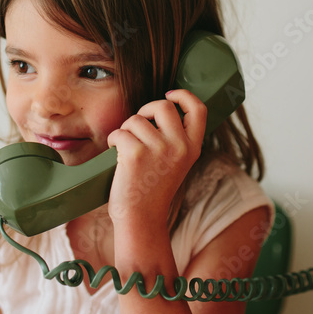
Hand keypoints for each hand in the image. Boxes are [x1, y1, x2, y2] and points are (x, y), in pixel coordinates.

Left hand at [106, 89, 206, 226]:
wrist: (141, 219)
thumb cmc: (152, 189)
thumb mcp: (176, 163)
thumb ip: (175, 138)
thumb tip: (160, 108)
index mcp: (193, 148)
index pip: (199, 109)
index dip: (184, 95)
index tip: (170, 94)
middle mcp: (180, 146)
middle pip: (163, 105)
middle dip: (145, 110)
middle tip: (138, 127)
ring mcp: (159, 149)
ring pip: (137, 118)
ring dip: (126, 129)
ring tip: (126, 148)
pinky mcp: (136, 154)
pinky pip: (120, 132)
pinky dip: (113, 140)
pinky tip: (116, 153)